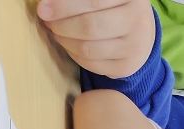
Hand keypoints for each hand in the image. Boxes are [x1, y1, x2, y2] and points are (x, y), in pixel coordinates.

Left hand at [37, 0, 155, 78]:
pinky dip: (74, 54)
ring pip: (88, 48)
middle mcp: (137, 20)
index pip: (93, 1)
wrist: (140, 30)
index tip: (42, 9)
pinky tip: (69, 44)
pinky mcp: (126, 66)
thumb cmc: (113, 6)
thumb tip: (47, 5)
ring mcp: (135, 46)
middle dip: (62, 25)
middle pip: (90, 27)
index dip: (64, 6)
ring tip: (57, 32)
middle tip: (48, 22)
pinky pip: (91, 64)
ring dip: (64, 41)